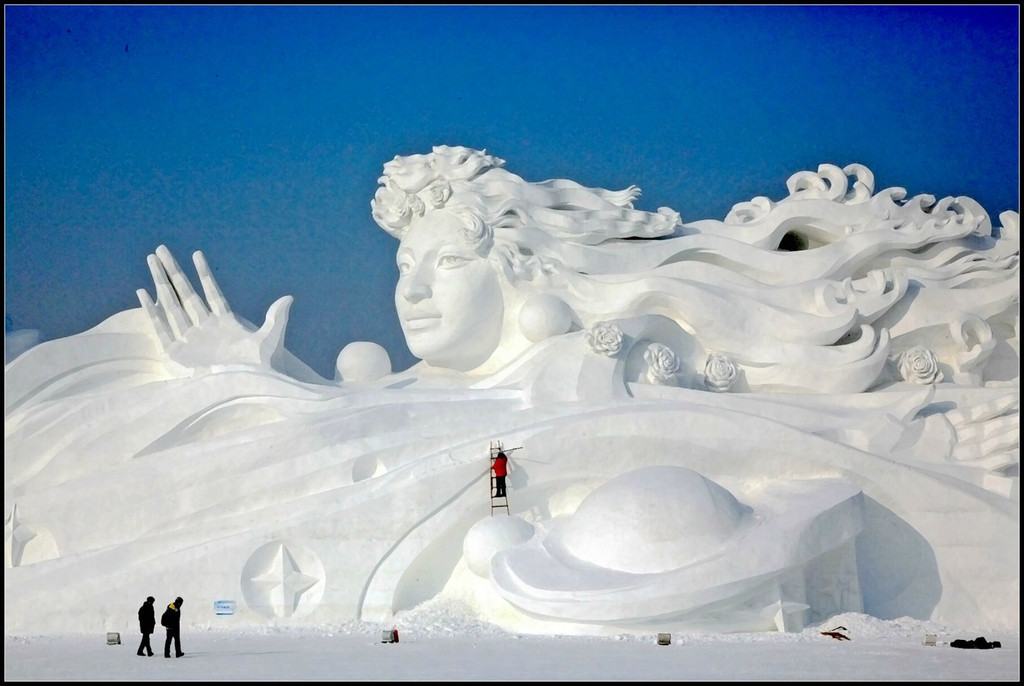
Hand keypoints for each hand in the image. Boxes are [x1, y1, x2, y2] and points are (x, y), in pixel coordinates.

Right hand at [136, 245, 293, 372]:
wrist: (247, 389)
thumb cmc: (262, 368)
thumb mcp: (271, 339)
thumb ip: (276, 317)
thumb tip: (289, 297)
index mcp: (226, 323)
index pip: (212, 292)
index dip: (205, 273)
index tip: (197, 254)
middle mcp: (205, 328)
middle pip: (186, 293)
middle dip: (174, 271)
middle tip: (161, 250)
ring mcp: (190, 339)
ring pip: (172, 304)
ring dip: (161, 283)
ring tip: (150, 261)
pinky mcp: (178, 353)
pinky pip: (161, 328)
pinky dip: (152, 311)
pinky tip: (143, 293)